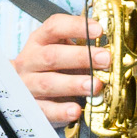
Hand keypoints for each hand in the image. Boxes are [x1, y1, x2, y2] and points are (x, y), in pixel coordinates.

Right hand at [15, 10, 100, 128]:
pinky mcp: (31, 106)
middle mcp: (30, 61)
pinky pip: (44, 109)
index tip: (99, 29)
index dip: (76, 27)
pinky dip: (60, 110)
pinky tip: (76, 110)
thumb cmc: (53, 67)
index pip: (54, 28)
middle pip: (51, 56)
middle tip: (105, 59)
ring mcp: (28, 84)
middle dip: (81, 57)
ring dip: (73, 84)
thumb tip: (113, 52)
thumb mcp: (63, 51)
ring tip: (96, 85)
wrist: (23, 90)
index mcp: (40, 41)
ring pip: (48, 83)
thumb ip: (83, 49)